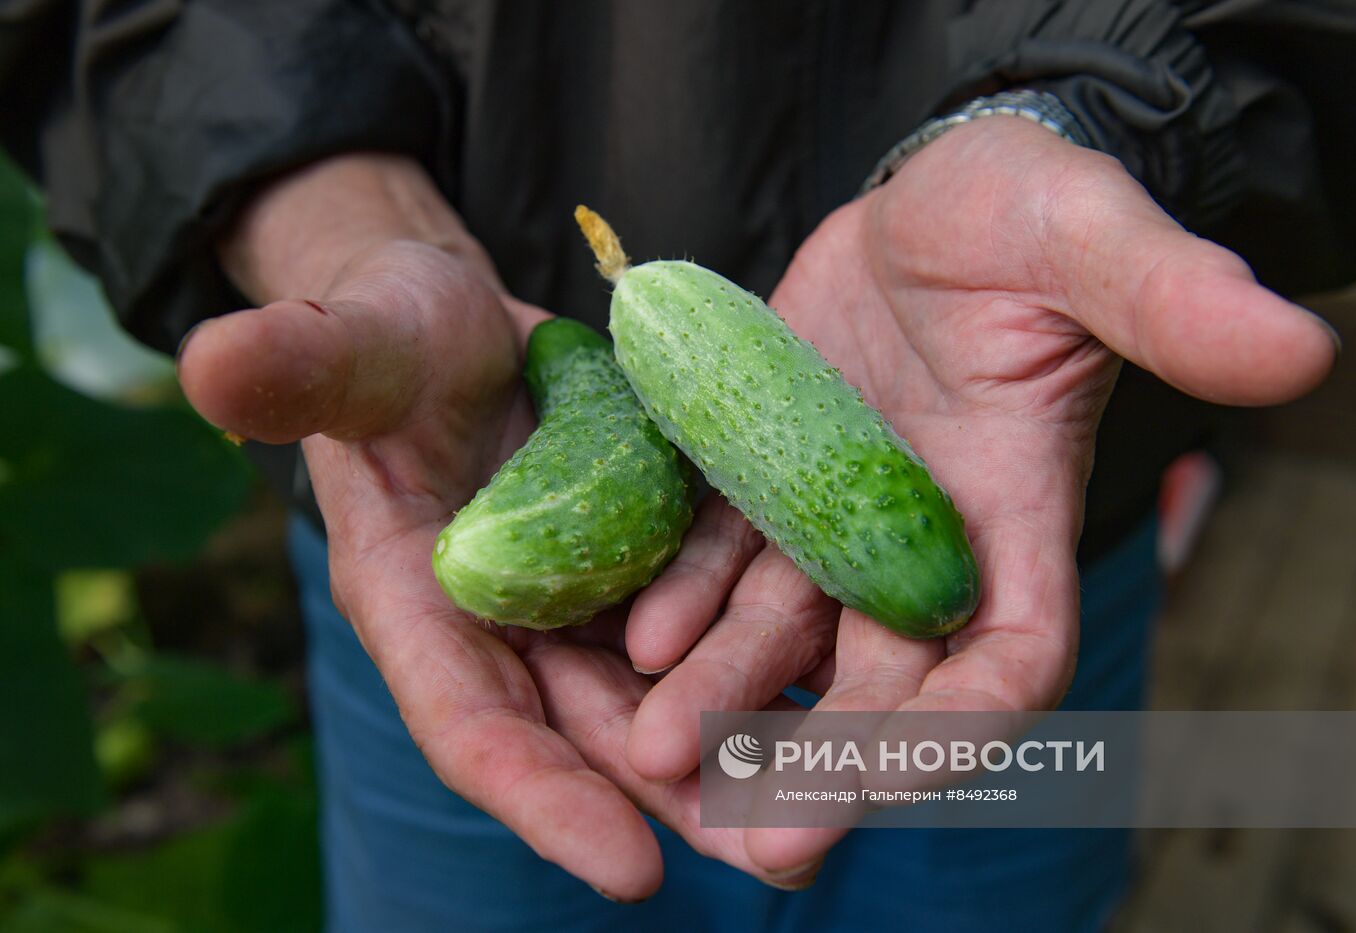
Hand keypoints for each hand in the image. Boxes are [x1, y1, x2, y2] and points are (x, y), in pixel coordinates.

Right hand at [177, 155, 799, 898]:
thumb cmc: (387, 334)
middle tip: (770, 856)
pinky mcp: (645, 554)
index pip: (473, 721)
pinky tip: (846, 681)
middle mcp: (507, 622)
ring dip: (739, 750)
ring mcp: (583, 595)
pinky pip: (710, 619)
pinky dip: (766, 658)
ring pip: (661, 693)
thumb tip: (210, 364)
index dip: (541, 795)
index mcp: (418, 600)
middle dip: (673, 803)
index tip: (628, 870)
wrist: (458, 324)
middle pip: (588, 734)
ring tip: (829, 801)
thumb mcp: (350, 343)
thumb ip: (296, 365)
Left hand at [623, 117, 1336, 873]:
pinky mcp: (766, 471)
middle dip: (824, 761)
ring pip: (783, 630)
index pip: (1009, 653)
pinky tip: (637, 637)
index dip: (961, 724)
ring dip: (725, 695)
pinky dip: (684, 599)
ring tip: (656, 750)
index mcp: (1016, 507)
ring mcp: (837, 510)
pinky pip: (721, 555)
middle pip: (882, 677)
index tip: (894, 774)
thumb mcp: (1090, 237)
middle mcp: (924, 535)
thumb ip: (1171, 296)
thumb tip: (1296, 348)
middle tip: (760, 842)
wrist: (929, 195)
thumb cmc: (1027, 206)